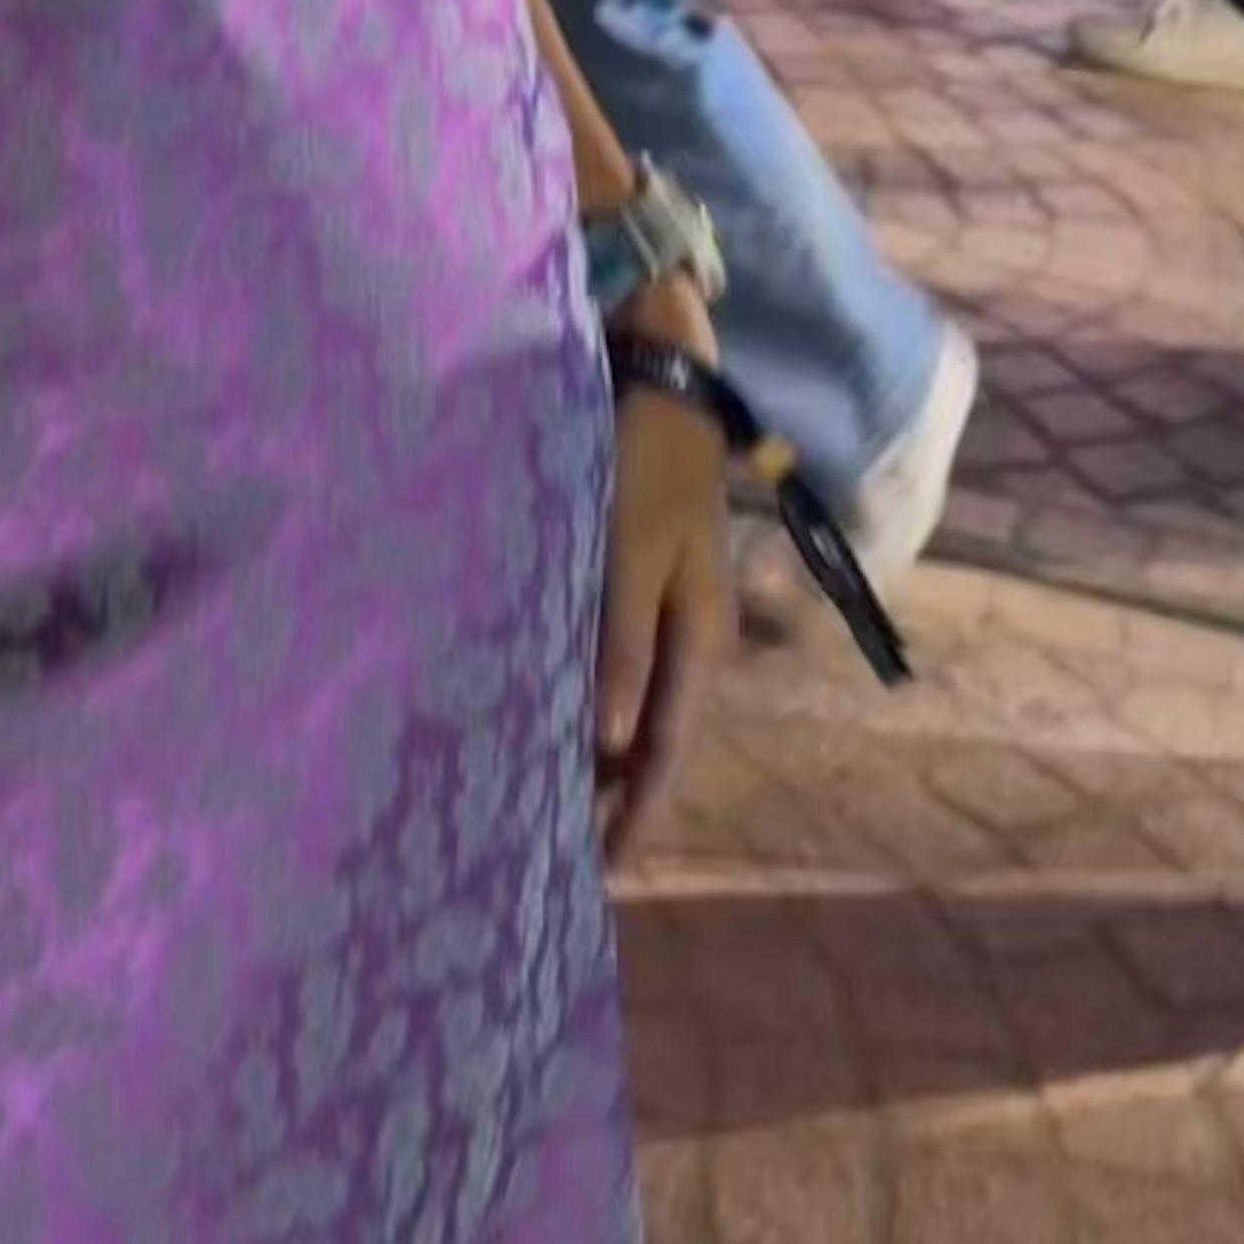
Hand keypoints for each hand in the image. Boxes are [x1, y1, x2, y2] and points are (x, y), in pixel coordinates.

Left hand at [593, 273, 732, 861]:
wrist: (657, 369)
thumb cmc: (643, 457)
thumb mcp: (633, 549)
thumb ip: (622, 642)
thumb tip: (608, 743)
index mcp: (698, 637)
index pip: (663, 747)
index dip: (634, 812)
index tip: (601, 873)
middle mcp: (685, 633)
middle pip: (647, 734)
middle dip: (612, 796)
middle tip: (559, 856)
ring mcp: (659, 604)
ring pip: (625, 700)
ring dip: (594, 749)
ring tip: (545, 802)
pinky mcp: (629, 575)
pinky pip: (609, 659)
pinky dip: (582, 696)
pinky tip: (545, 712)